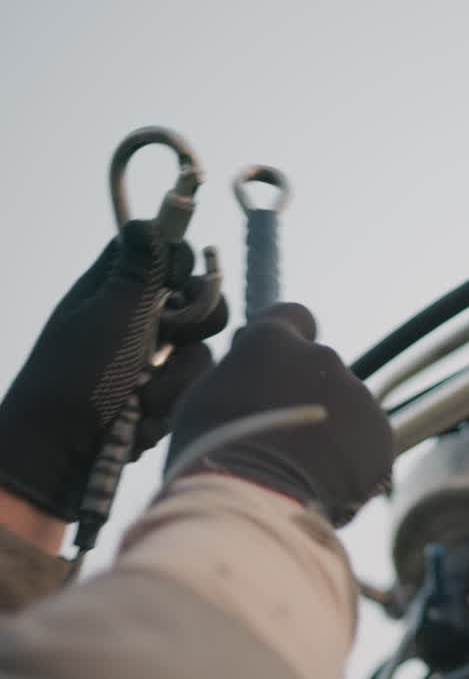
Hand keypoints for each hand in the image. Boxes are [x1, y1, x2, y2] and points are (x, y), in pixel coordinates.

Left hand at [0, 220, 227, 520]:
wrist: (57, 458)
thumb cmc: (74, 379)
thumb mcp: (109, 316)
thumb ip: (140, 270)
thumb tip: (148, 220)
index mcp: (115, 289)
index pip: (166, 252)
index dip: (180, 262)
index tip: (177, 280)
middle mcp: (136, 319)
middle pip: (198, 299)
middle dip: (194, 323)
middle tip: (171, 336)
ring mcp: (150, 360)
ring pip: (201, 350)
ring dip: (174, 379)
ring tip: (142, 400)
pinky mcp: (161, 396)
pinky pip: (191, 389)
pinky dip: (167, 407)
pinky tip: (140, 421)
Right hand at [166, 303, 392, 526]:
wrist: (253, 503)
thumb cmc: (211, 453)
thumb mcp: (203, 398)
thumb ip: (236, 373)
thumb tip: (249, 367)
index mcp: (275, 340)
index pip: (293, 316)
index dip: (287, 341)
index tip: (277, 364)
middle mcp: (324, 358)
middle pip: (320, 370)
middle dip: (306, 393)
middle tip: (280, 435)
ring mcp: (359, 396)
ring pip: (347, 407)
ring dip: (330, 428)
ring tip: (298, 468)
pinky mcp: (382, 436)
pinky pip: (366, 442)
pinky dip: (351, 459)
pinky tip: (322, 483)